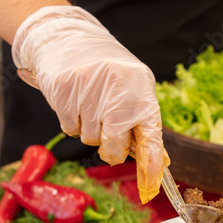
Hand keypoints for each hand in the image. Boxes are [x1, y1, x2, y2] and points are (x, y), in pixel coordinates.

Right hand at [12, 5, 168, 202]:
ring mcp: (90, 93)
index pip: (151, 137)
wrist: (70, 38)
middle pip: (113, 147)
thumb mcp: (135, 89)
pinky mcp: (64, 93)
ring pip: (89, 139)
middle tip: (108, 131)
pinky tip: (75, 100)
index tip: (152, 183)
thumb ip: (144, 123)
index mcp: (142, 93)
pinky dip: (71, 121)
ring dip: (89, 129)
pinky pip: (69, 129)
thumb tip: (158, 163)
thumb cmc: (109, 72)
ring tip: (91, 103)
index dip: (151, 164)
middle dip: (110, 148)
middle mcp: (118, 93)